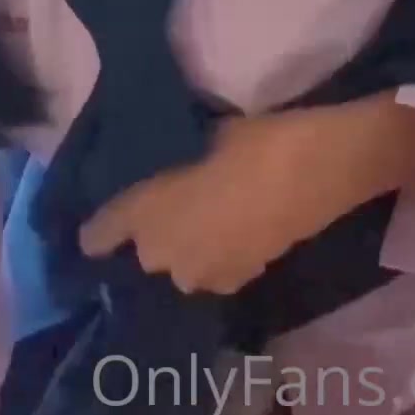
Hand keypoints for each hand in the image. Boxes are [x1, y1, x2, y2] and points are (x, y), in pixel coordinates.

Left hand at [78, 109, 329, 295]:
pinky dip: (218, 255)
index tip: (94, 230)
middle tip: (172, 202)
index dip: (96, 233)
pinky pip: (214, 271)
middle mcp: (166, 252)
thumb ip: (183, 160)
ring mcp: (204, 273)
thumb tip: (180, 161)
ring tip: (206, 217)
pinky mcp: (240, 279)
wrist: (320, 173)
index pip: (101, 234)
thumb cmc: (259, 142)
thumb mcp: (212, 135)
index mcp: (149, 212)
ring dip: (187, 247)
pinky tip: (236, 230)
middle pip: (145, 251)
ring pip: (180, 265)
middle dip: (153, 233)